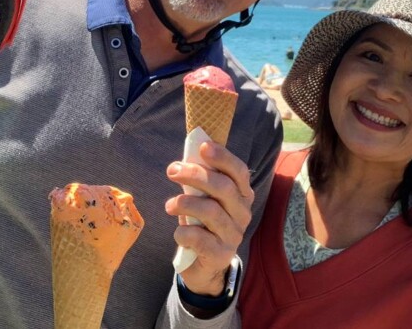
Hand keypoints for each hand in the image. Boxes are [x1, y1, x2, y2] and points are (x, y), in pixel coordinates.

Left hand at [165, 141, 253, 295]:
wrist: (204, 265)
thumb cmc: (202, 224)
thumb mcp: (203, 199)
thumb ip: (199, 181)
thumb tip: (182, 161)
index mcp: (242, 194)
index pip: (239, 171)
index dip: (223, 157)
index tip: (202, 146)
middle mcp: (243, 213)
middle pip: (224, 188)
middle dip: (195, 175)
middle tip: (172, 171)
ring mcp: (234, 235)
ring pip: (212, 211)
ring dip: (185, 203)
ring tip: (169, 205)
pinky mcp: (221, 255)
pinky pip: (199, 239)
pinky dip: (183, 232)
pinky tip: (178, 233)